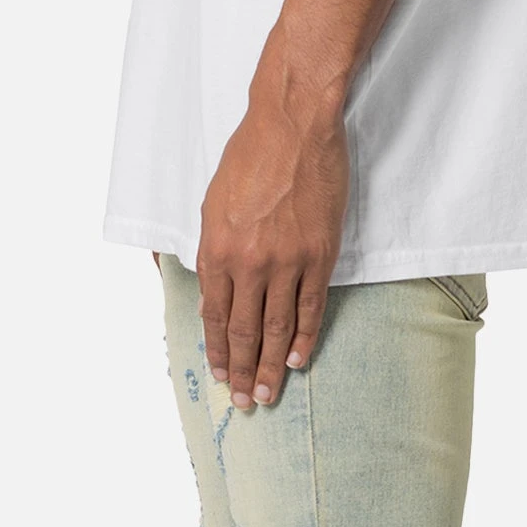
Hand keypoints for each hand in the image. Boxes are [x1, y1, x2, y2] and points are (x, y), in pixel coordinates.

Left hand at [196, 81, 348, 408]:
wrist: (293, 124)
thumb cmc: (250, 157)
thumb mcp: (213, 205)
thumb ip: (211, 256)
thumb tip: (210, 302)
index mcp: (217, 250)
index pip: (216, 317)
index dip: (219, 351)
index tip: (222, 376)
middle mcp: (249, 262)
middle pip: (245, 332)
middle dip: (243, 371)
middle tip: (246, 402)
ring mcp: (285, 262)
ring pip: (277, 328)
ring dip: (271, 366)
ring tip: (269, 394)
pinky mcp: (317, 255)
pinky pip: (309, 308)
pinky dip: (303, 338)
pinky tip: (297, 360)